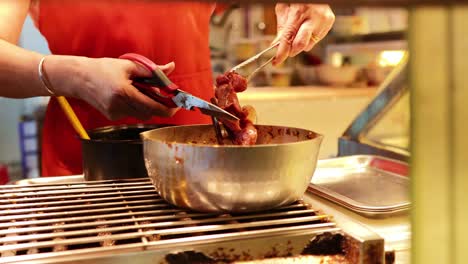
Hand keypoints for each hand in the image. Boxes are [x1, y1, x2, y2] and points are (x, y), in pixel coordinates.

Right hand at [48, 56, 177, 119]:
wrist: (78, 78)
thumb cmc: (103, 68)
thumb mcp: (129, 65)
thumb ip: (152, 70)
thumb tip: (171, 67)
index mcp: (124, 92)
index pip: (153, 107)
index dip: (168, 108)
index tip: (177, 104)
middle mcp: (119, 105)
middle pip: (150, 112)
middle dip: (158, 104)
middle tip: (160, 93)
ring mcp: (115, 113)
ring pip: (142, 114)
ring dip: (146, 105)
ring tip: (138, 90)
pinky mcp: (112, 117)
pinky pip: (132, 114)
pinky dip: (135, 106)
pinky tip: (126, 95)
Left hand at [273, 4, 334, 64]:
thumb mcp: (284, 8)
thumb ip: (281, 27)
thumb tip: (276, 44)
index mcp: (298, 13)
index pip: (288, 39)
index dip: (281, 53)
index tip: (277, 61)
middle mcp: (312, 18)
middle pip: (301, 45)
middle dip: (292, 50)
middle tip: (288, 49)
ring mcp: (323, 21)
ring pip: (309, 44)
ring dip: (302, 42)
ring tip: (301, 28)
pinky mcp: (329, 22)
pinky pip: (317, 38)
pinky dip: (311, 36)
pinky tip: (309, 26)